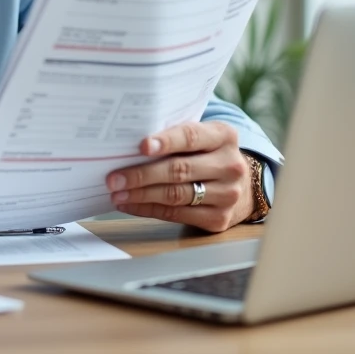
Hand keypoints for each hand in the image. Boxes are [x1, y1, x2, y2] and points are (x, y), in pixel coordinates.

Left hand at [105, 121, 252, 232]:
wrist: (240, 185)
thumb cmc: (206, 153)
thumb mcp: (200, 137)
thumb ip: (174, 134)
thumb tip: (127, 141)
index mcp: (224, 136)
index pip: (191, 137)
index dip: (165, 141)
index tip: (141, 146)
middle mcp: (230, 165)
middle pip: (179, 170)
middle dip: (142, 174)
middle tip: (114, 178)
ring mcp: (227, 194)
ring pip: (176, 195)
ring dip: (141, 195)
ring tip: (117, 193)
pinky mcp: (219, 218)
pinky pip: (176, 215)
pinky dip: (149, 209)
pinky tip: (130, 205)